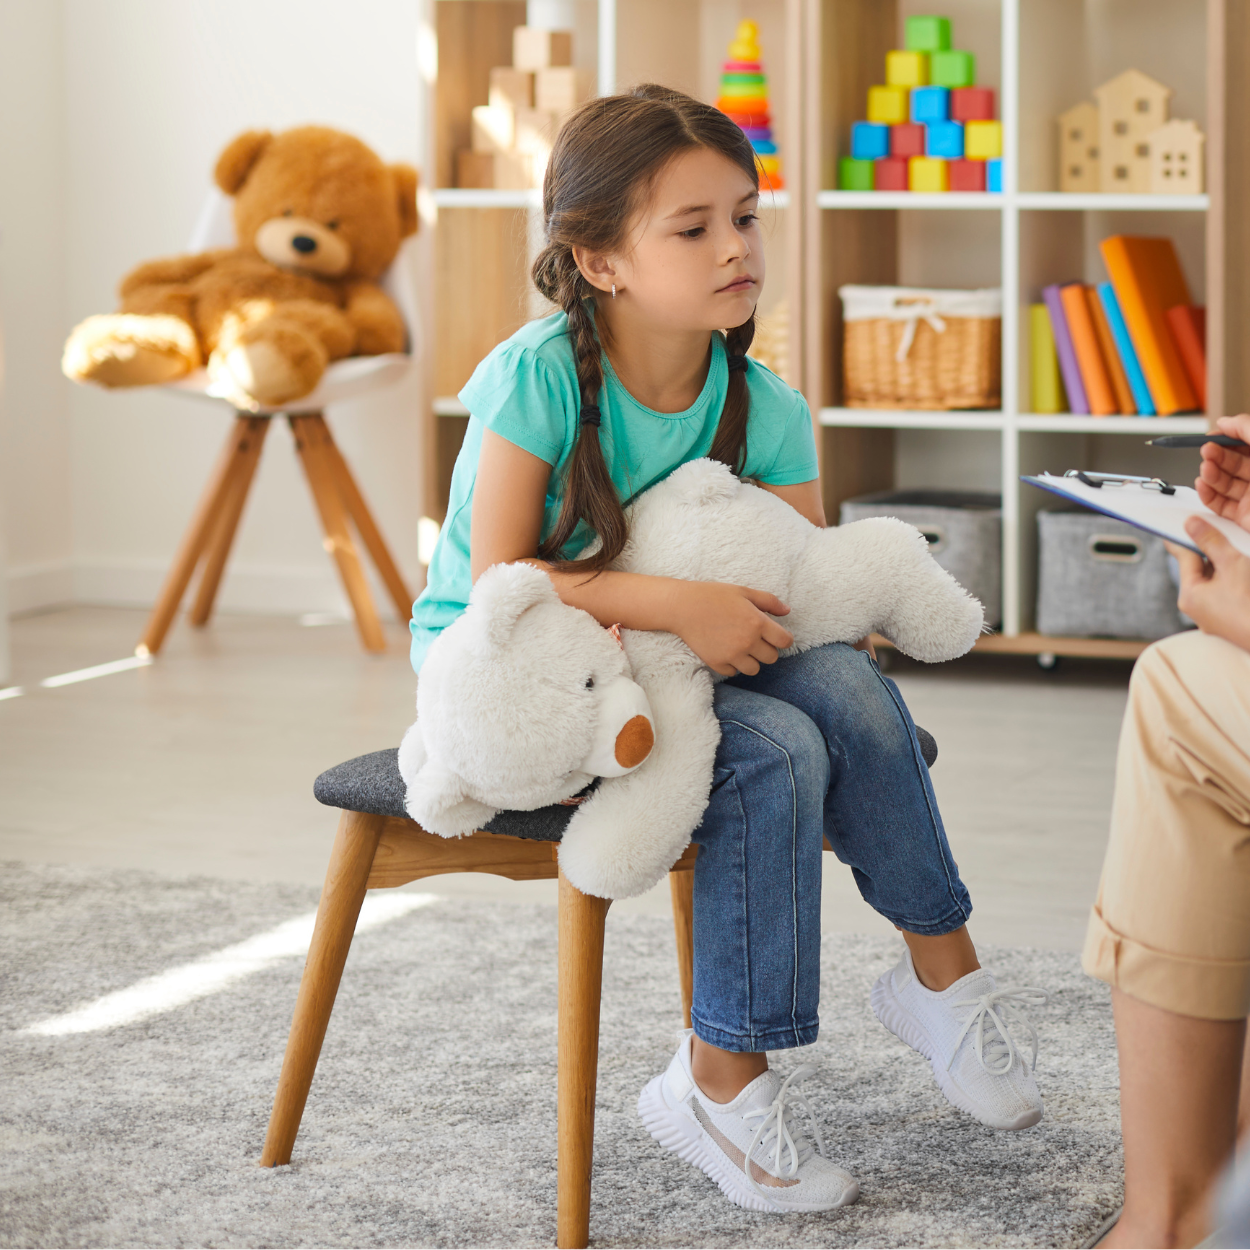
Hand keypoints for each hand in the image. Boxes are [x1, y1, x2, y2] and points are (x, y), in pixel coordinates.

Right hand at [668, 581, 793, 676]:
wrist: (683, 607)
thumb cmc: (714, 596)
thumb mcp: (744, 592)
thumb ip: (769, 601)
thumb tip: (787, 611)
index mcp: (757, 623)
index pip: (785, 641)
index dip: (784, 639)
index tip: (777, 636)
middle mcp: (747, 642)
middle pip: (772, 658)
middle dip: (767, 649)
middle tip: (755, 639)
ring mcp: (732, 655)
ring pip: (754, 669)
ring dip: (751, 660)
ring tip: (741, 647)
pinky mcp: (717, 663)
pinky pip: (733, 672)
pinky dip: (732, 664)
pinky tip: (726, 651)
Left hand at [1166, 517, 1249, 652]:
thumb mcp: (1232, 564)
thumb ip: (1210, 541)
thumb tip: (1191, 524)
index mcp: (1189, 596)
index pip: (1184, 557)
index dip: (1185, 537)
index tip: (1181, 524)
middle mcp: (1197, 610)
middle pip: (1201, 570)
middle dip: (1212, 552)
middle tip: (1221, 534)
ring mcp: (1214, 618)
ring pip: (1216, 582)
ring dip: (1226, 567)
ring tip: (1238, 555)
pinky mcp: (1230, 622)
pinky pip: (1227, 594)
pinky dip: (1235, 581)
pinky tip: (1245, 573)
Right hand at [1196, 415, 1249, 530]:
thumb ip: (1248, 428)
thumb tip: (1226, 422)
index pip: (1247, 444)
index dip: (1229, 437)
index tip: (1214, 434)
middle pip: (1234, 463)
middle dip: (1217, 456)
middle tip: (1206, 451)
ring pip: (1224, 483)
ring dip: (1210, 475)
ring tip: (1205, 469)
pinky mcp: (1244, 517)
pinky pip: (1220, 505)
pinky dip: (1208, 496)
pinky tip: (1203, 485)